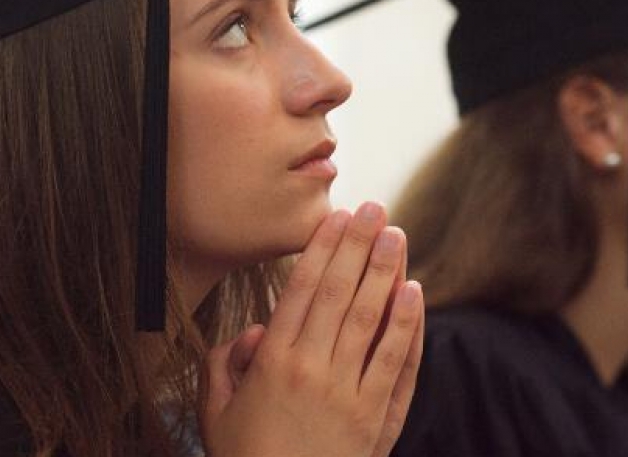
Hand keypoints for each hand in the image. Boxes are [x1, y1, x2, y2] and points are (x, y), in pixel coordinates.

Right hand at [201, 203, 423, 456]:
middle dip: (359, 246)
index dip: (322, 249)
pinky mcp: (377, 419)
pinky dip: (408, 328)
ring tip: (398, 235)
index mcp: (273, 363)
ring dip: (388, 273)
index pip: (302, 290)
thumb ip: (224, 362)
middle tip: (375, 208)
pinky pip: (398, 365)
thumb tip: (255, 330)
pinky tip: (414, 295)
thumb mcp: (213, 411)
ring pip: (374, 321)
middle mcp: (313, 370)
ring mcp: (350, 394)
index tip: (335, 217)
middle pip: (342, 294)